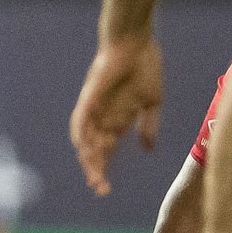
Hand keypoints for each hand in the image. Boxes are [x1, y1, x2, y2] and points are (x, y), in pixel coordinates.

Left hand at [69, 33, 162, 195]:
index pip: (105, 150)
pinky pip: (81, 115)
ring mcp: (95, 106)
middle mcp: (102, 117)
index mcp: (117, 120)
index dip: (103, 169)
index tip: (105, 189)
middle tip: (100, 189)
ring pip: (85, 137)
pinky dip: (80, 130)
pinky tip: (81, 145)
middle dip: (95, 169)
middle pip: (93, 149)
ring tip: (93, 174)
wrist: (137, 43)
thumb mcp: (151, 103)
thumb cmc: (145, 68)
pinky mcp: (91, 95)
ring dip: (88, 155)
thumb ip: (148, 126)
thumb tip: (148, 149)